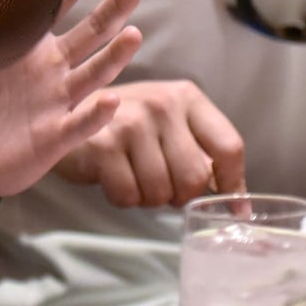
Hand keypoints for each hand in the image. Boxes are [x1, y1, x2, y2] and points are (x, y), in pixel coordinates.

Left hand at [0, 0, 146, 203]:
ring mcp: (57, 102)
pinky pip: (80, 124)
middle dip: (115, 5)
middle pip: (91, 31)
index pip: (56, 1)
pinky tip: (109, 101)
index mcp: (24, 44)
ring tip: (132, 32)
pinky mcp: (56, 138)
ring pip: (95, 73)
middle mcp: (50, 68)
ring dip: (115, 55)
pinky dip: (95, 114)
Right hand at [51, 79, 245, 207]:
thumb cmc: (125, 126)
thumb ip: (205, 156)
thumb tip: (240, 208)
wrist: (65, 114)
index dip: (232, 185)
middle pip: (195, 178)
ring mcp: (131, 122)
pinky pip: (129, 196)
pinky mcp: (103, 145)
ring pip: (161, 192)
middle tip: (161, 185)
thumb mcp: (170, 126)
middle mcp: (161, 104)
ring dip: (148, 198)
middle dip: (179, 195)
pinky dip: (122, 198)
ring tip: (133, 176)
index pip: (229, 147)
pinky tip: (111, 177)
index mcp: (185, 96)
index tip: (231, 209)